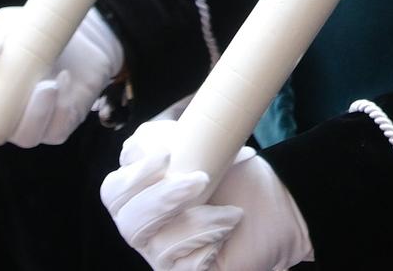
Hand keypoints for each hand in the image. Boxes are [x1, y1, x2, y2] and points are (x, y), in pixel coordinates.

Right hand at [0, 6, 123, 161]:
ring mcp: (27, 124)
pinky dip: (59, 110)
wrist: (79, 33)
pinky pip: (55, 130)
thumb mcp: (5, 23)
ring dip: (33, 115)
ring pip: (23, 138)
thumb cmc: (33, 30)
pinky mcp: (60, 124)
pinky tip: (64, 79)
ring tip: (47, 85)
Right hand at [101, 118, 313, 270]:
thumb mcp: (206, 145)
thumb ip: (176, 136)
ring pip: (155, 245)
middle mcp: (145, 227)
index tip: (166, 154)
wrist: (277, 205)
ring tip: (230, 211)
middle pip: (127, 220)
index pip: (115, 189)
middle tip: (200, 179)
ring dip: (195, 222)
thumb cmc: (235, 175)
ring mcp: (162, 254)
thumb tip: (156, 140)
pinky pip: (182, 267)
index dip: (135, 175)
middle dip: (161, 198)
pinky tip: (229, 231)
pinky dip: (208, 245)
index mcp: (141, 193)